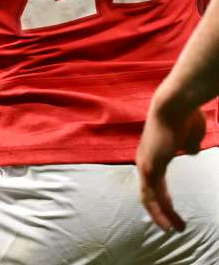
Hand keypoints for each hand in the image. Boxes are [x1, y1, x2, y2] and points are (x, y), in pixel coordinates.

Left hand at [136, 102, 205, 231]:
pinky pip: (153, 195)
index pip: (155, 183)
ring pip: (150, 198)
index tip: (174, 212)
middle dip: (162, 213)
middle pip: (149, 194)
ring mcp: (145, 164)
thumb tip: (190, 151)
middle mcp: (145, 161)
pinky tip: (168, 223)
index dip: (163, 199)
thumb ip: (188, 146)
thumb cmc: (185, 117)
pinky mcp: (150, 167)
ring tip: (175, 230)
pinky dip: (160, 211)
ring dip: (162, 216)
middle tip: (175, 228)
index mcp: (153, 154)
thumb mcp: (190, 137)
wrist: (176, 105)